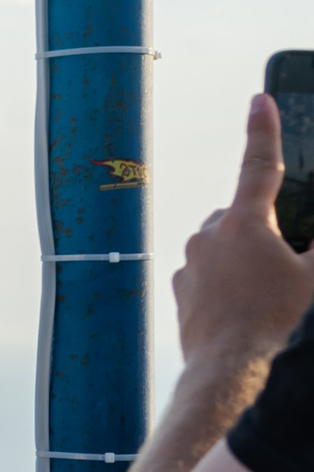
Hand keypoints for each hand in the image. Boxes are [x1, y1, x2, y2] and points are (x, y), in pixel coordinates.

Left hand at [172, 95, 313, 370]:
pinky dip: (229, 279)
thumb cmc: (276, 322)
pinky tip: (246, 306)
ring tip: (269, 292)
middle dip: (267, 228)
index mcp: (242, 222)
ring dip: (248, 255)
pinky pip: (210, 272)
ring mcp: (190, 264)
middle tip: (289, 263)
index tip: (259, 98)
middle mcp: (206, 236)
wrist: (230, 372)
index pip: (259, 164)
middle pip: (245, 214)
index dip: (263, 129)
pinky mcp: (182, 290)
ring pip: (225, 244)